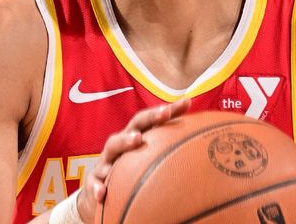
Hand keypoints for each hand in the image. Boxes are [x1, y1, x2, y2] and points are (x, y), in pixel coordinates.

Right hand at [76, 98, 190, 222]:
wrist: (100, 194)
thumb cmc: (129, 175)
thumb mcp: (146, 164)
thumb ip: (168, 157)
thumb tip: (201, 155)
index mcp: (136, 138)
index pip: (154, 120)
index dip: (169, 111)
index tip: (187, 102)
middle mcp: (121, 145)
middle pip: (135, 125)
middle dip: (150, 117)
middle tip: (164, 113)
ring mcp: (107, 160)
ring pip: (113, 146)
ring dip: (125, 141)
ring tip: (137, 139)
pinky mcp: (94, 180)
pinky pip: (94, 181)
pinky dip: (97, 186)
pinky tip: (103, 191)